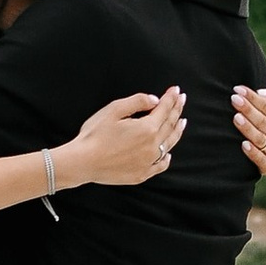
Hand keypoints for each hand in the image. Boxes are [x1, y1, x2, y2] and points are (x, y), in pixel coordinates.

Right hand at [63, 85, 184, 189]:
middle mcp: (152, 146)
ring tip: (182, 122)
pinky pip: (161, 165)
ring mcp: (148, 162)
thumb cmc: (95, 135)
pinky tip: (169, 153)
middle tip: (181, 100)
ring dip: (177, 131)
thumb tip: (154, 100)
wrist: (83, 162)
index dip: (170, 98)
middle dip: (176, 110)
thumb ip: (137, 102)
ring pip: (169, 144)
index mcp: (147, 128)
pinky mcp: (141, 174)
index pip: (164, 109)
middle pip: (170, 125)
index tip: (175, 90)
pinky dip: (167, 157)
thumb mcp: (114, 110)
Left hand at [234, 83, 265, 178]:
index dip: (253, 97)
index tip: (238, 90)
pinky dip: (253, 152)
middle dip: (248, 109)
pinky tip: (243, 144)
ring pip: (261, 139)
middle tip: (234, 100)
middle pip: (263, 121)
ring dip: (248, 128)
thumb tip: (261, 93)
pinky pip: (262, 160)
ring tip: (236, 118)